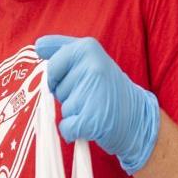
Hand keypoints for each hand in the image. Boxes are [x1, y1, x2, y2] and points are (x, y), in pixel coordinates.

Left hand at [34, 35, 160, 174]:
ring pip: (62, 108)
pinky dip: (74, 131)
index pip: (52, 65)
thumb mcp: (91, 59)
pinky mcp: (91, 121)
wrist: (139, 119)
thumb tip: (38, 46)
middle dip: (69, 95)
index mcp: (88, 48)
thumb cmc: (110, 89)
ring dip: (74, 113)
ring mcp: (92, 94)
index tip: (79, 79)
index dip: (59, 77)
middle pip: (56, 88)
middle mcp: (92, 68)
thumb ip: (63, 49)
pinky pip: (66, 127)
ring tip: (95, 108)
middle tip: (93, 95)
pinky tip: (91, 125)